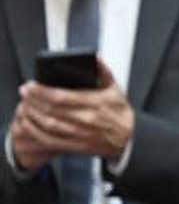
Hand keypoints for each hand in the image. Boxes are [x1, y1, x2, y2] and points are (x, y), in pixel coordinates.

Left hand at [11, 59, 133, 167]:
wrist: (129, 138)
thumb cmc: (120, 112)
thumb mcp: (115, 89)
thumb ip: (104, 72)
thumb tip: (95, 58)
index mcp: (97, 103)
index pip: (63, 96)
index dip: (43, 91)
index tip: (31, 85)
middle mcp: (89, 119)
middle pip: (52, 110)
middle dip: (34, 100)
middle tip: (25, 92)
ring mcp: (82, 134)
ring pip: (49, 125)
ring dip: (33, 115)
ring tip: (26, 105)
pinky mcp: (77, 146)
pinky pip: (51, 141)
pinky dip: (36, 132)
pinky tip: (31, 124)